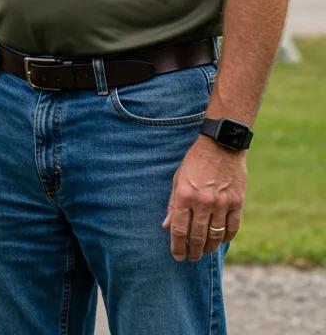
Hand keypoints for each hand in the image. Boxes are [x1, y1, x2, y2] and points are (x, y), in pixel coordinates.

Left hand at [162, 136, 245, 260]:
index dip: (177, 246)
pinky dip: (226, 238)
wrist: (221, 145)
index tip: (177, 256)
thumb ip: (173, 204)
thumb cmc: (195, 161)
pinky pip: (232, 228)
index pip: (179, 229)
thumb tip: (167, 227)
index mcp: (185, 195)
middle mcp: (203, 202)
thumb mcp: (178, 179)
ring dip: (209, 248)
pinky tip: (221, 241)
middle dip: (193, 251)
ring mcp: (222, 203)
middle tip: (191, 258)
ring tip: (204, 252)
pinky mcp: (237, 203)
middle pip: (197, 236)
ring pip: (216, 236)